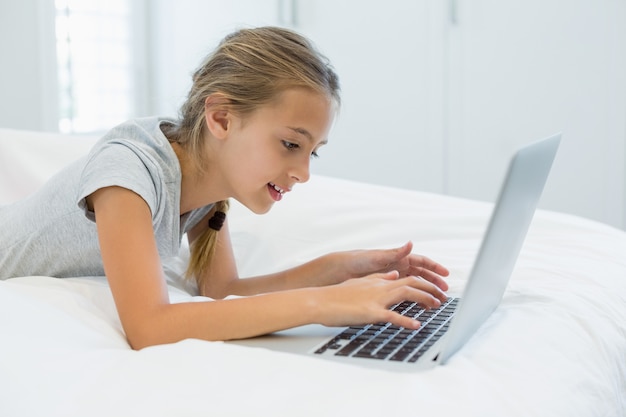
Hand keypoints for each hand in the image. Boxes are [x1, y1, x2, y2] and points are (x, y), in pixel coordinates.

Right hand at [315, 270, 447, 329]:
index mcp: (378, 281)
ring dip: (425, 299)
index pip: (406, 277)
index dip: (423, 283)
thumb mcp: (359, 283)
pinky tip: (416, 325)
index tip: (434, 290)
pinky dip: (407, 321)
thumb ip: (378, 278)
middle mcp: (380, 287)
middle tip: (442, 299)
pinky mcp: (372, 312)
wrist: (321, 301)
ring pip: (408, 293)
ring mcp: (377, 298)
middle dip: (431, 289)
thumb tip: (394, 275)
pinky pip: (393, 316)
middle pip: (413, 283)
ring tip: (436, 307)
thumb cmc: (337, 296)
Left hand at [328, 241, 448, 291]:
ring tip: (435, 301)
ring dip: (424, 292)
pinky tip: (417, 307)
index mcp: (397, 257)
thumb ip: (395, 253)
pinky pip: (403, 293)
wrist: (338, 272)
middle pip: (421, 274)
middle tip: (445, 292)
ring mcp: (392, 278)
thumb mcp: (377, 257)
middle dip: (433, 282)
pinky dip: (411, 299)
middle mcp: (397, 266)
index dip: (435, 267)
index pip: (421, 261)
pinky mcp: (385, 288)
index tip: (446, 275)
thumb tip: (411, 243)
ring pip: (413, 284)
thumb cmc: (356, 261)